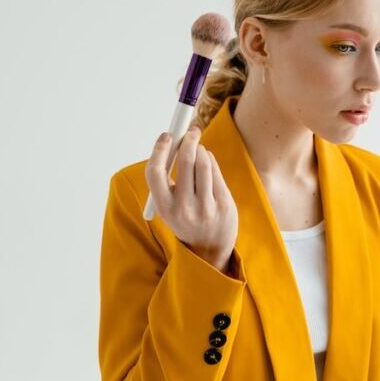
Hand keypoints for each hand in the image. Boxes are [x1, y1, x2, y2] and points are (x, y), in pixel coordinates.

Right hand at [145, 126, 238, 269]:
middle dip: (188, 140)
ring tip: (199, 148)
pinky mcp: (224, 204)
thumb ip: (167, 178)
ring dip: (201, 149)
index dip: (160, 149)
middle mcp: (184, 208)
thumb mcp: (169, 205)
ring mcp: (206, 207)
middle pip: (185, 161)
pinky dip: (211, 160)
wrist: (209, 249)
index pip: (155, 171)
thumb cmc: (185, 218)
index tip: (167, 135)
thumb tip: (174, 140)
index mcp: (165, 207)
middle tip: (191, 131)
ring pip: (204, 163)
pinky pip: (216, 172)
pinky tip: (208, 161)